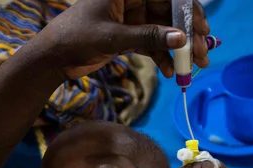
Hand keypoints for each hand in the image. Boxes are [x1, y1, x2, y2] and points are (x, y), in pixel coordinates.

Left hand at [32, 0, 210, 78]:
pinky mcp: (127, 35)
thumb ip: (147, 37)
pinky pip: (151, 43)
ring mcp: (130, 17)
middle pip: (169, 12)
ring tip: (190, 69)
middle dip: (187, 35)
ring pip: (163, 30)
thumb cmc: (74, 38)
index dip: (188, 10)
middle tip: (202, 54)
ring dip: (177, 50)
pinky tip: (169, 72)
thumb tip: (181, 38)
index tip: (201, 30)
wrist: (51, 58)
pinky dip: (161, 57)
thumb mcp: (112, 37)